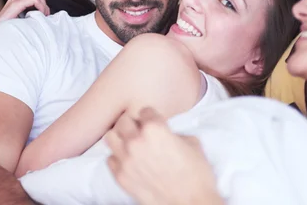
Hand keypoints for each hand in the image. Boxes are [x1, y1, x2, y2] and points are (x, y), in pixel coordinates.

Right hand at [0, 0, 49, 51]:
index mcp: (17, 3)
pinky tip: (38, 17)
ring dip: (44, 6)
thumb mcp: (21, 25)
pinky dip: (41, 7)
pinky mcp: (14, 4)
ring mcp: (14, 1)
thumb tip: (44, 18)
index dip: (44, 6)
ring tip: (41, 18)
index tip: (44, 18)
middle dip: (45, 4)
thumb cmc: (6, 36)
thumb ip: (29, 19)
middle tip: (44, 18)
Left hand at [106, 108, 222, 204]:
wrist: (191, 204)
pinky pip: (110, 159)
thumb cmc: (196, 177)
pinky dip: (118, 158)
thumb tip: (168, 135)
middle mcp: (136, 141)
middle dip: (133, 124)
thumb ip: (175, 134)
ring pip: (110, 137)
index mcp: (155, 129)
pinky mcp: (121, 177)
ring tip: (130, 143)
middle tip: (141, 130)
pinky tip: (129, 161)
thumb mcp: (193, 144)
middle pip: (123, 120)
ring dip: (120, 138)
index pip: (144, 110)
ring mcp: (126, 160)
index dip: (151, 116)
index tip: (153, 121)